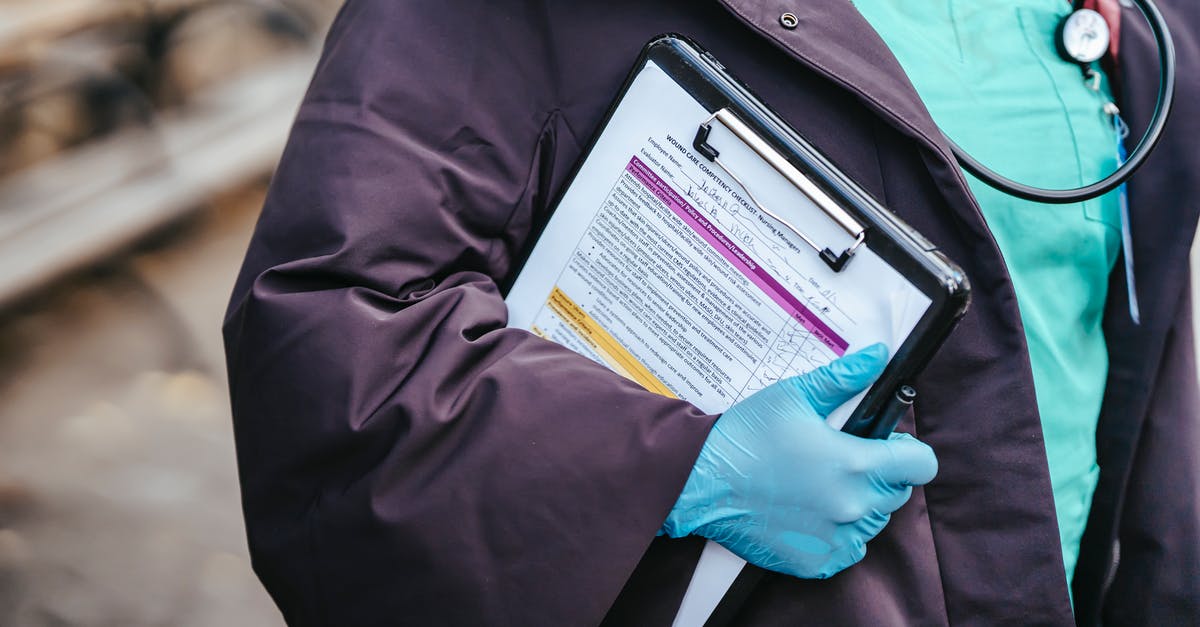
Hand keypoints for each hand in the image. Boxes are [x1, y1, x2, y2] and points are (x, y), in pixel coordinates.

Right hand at [661, 344, 937, 578]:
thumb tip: (878, 357)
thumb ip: (844, 378)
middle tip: (839, 457)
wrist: (700, 481)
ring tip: (818, 482)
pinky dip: (836, 532)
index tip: (885, 442)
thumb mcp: (794, 395)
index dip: (906, 449)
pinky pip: (847, 548)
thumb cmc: (745, 436)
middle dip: (878, 473)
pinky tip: (808, 509)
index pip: (919, 464)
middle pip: (896, 492)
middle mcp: (851, 507)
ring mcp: (834, 539)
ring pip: (872, 521)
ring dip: (857, 503)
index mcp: (854, 464)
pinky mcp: (816, 562)